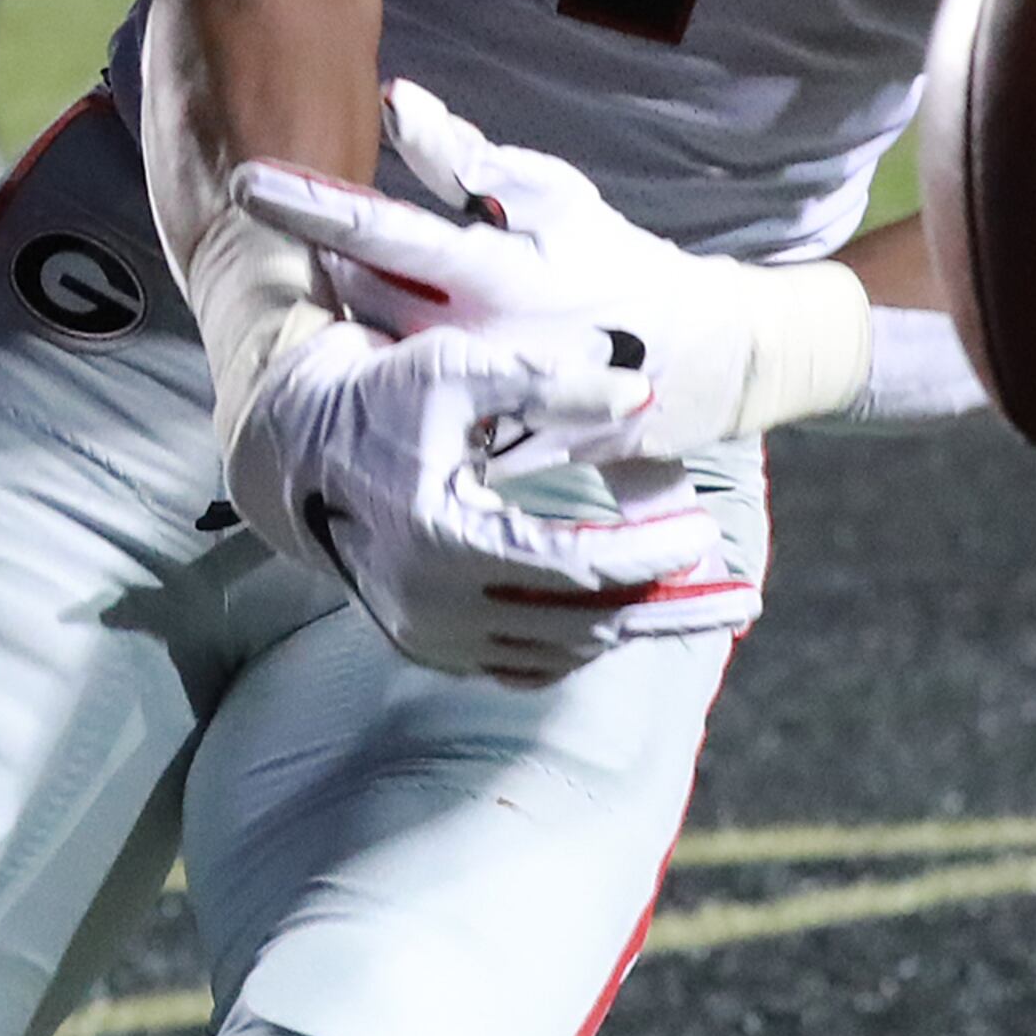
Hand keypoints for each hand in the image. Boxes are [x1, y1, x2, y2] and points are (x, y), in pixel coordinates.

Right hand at [225, 315, 730, 682]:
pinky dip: (580, 644)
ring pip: (561, 652)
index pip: (572, 565)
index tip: (705, 533)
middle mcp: (431, 606)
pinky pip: (524, 666)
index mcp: (440, 539)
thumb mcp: (458, 368)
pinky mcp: (429, 649)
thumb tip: (643, 394)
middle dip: (667, 605)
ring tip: (697, 603)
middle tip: (739, 594)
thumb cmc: (381, 393)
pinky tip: (623, 616)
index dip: (648, 553)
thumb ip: (550, 382)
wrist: (296, 447)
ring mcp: (429, 638)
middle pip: (582, 624)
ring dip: (631, 624)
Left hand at [232, 81, 867, 454]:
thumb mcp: (553, 198)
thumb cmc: (612, 261)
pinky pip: (426, 430)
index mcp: (494, 269)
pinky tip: (361, 398)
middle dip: (315, 276)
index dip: (309, 203)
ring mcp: (489, 407)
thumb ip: (470, 158)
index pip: (384, 229)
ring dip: (342, 342)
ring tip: (319, 323)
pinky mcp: (500, 455)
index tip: (242, 179)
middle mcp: (482, 339)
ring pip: (382, 372)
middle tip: (277, 246)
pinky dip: (389, 408)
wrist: (700, 363)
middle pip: (361, 305)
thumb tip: (398, 100)